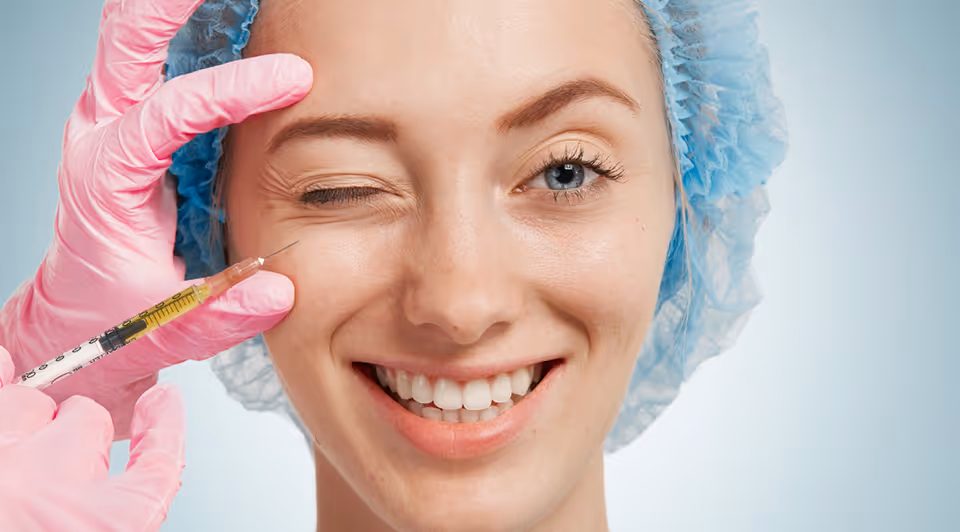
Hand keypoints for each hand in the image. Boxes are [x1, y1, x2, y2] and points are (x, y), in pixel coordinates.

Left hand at [0, 0, 312, 436]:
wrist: (81, 316)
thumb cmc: (118, 316)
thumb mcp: (167, 327)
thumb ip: (220, 314)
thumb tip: (281, 291)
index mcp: (106, 179)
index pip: (165, 113)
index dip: (231, 90)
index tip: (293, 78)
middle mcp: (102, 136)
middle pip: (124, 37)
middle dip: (171, 2)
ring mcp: (113, 122)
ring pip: (132, 33)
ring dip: (177, 5)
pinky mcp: (133, 123)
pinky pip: (151, 55)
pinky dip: (186, 26)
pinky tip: (231, 16)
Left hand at [0, 346, 185, 530]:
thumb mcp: (96, 528)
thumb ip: (120, 506)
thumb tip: (144, 448)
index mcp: (105, 527)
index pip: (160, 463)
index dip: (165, 430)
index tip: (164, 408)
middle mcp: (53, 491)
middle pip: (86, 422)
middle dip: (72, 436)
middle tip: (49, 472)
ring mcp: (4, 468)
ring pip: (28, 404)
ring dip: (23, 420)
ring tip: (10, 460)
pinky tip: (2, 372)